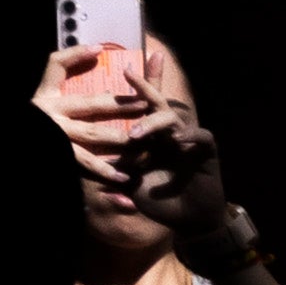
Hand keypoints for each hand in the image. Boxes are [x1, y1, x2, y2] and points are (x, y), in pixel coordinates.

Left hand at [48, 35, 257, 279]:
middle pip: (157, 102)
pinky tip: (183, 141)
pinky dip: (192, 137)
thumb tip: (78, 166)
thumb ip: (109, 172)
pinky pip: (203, 137)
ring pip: (174, 117)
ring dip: (155, 122)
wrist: (189, 221)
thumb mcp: (128, 183)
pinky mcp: (207, 153)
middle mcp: (168, 133)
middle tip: (128, 75)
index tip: (122, 63)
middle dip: (144, 87)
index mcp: (150, 136)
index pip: (142, 105)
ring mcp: (187, 140)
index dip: (138, 83)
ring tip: (137, 133)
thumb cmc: (158, 199)